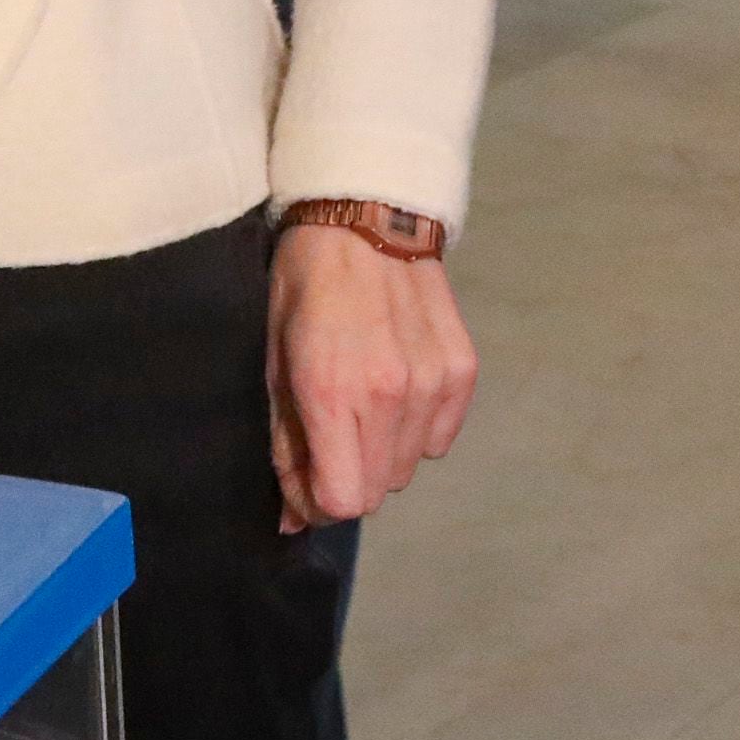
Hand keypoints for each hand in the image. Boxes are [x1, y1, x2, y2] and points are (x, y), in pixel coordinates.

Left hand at [268, 222, 478, 531]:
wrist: (366, 220)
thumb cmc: (303, 289)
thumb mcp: (275, 365)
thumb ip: (286, 446)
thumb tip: (291, 520)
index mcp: (333, 393)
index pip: (345, 500)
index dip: (320, 502)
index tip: (308, 479)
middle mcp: (391, 395)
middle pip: (378, 491)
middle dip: (348, 477)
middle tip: (332, 434)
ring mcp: (433, 383)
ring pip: (410, 467)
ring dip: (383, 452)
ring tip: (364, 401)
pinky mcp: (463, 371)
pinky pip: (440, 438)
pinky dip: (416, 428)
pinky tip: (397, 387)